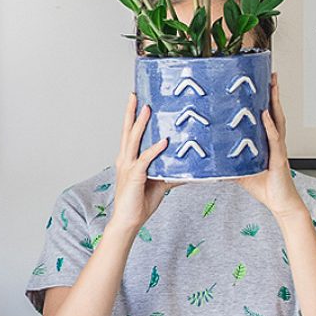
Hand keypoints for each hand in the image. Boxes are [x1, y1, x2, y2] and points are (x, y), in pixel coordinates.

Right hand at [107, 93, 171, 235]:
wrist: (129, 221)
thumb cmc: (140, 203)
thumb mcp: (160, 184)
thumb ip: (172, 173)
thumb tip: (189, 170)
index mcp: (129, 160)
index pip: (130, 134)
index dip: (133, 117)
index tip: (137, 101)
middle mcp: (125, 160)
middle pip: (127, 131)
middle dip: (131, 112)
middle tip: (135, 94)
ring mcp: (128, 167)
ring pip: (133, 140)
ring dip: (140, 124)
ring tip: (147, 109)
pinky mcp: (135, 177)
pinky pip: (145, 159)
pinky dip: (155, 149)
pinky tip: (163, 141)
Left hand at [236, 74, 305, 219]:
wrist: (280, 203)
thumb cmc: (265, 187)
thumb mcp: (240, 171)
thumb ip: (229, 162)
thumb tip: (211, 158)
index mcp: (267, 142)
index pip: (267, 116)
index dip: (265, 100)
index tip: (261, 83)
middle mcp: (275, 141)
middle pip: (275, 112)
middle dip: (273, 93)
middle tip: (270, 75)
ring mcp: (278, 148)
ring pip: (278, 120)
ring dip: (274, 102)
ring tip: (272, 85)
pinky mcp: (279, 158)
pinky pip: (274, 139)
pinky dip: (270, 125)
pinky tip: (265, 114)